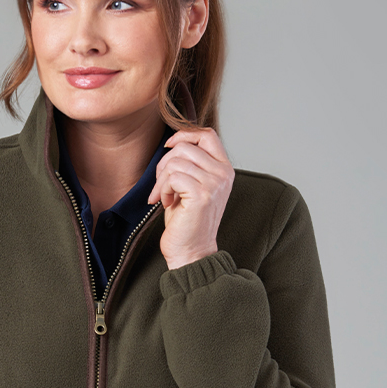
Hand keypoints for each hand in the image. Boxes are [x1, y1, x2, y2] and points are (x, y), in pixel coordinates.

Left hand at [147, 127, 234, 270]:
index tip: (168, 148)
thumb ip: (190, 164)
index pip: (207, 135)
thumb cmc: (187, 221)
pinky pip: (172, 177)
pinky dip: (163, 190)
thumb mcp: (192, 186)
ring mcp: (215, 184)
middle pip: (185, 147)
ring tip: (164, 197)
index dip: (184, 135)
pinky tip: (166, 203)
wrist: (191, 252)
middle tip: (162, 185)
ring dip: (162, 180)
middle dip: (164, 164)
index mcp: (224, 169)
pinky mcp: (202, 195)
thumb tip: (173, 142)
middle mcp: (223, 174)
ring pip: (176, 162)